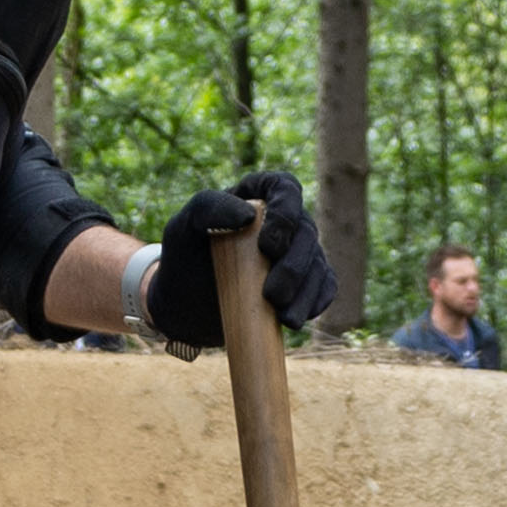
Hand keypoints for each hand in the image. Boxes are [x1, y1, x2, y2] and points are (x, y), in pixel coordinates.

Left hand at [148, 167, 336, 346]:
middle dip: (295, 266)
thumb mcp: (182, 228)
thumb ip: (208, 208)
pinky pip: (324, 286)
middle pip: (307, 231)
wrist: (184, 306)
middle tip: (272, 295)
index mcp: (257, 195)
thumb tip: (249, 215)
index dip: (286, 213)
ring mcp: (296, 252)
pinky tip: (299, 317)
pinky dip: (317, 301)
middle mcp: (283, 220)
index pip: (286, 188)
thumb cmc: (183, 259)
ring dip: (306, 291)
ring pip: (318, 263)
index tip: (268, 246)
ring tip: (286, 318)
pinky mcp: (303, 282)